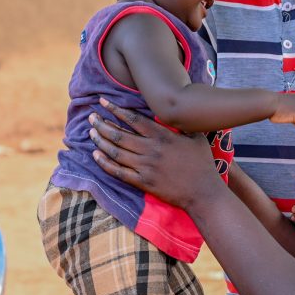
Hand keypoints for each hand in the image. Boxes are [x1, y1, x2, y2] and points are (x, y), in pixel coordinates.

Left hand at [88, 99, 220, 209]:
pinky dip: (105, 163)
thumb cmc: (202, 164)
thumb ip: (182, 126)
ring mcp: (145, 167)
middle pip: (119, 135)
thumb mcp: (196, 138)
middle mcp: (151, 150)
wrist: (203, 192)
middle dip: (103, 124)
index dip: (115, 110)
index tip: (103, 102)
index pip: (133, 120)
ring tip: (91, 132)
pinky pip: (119, 172)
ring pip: (116, 152)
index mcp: (162, 136)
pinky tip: (95, 155)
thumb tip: (173, 113)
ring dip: (101, 141)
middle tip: (92, 117)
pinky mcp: (143, 182)